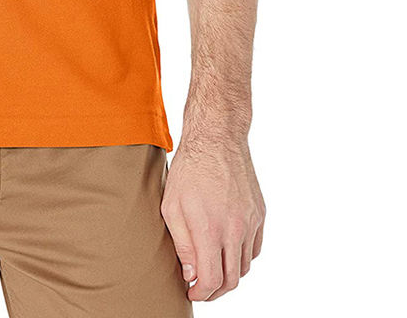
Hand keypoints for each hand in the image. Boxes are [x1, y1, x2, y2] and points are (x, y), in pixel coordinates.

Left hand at [161, 136, 264, 301]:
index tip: (191, 292)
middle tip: (200, 287)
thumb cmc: (188, 170)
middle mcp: (235, 231)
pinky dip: (241, 257)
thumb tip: (190, 274)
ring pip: (244, 266)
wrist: (217, 140)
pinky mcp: (260, 215)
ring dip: (228, 274)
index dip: (201, 293)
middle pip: (231, 279)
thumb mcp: (172, 206)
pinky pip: (254, 248)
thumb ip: (182, 243)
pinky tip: (227, 250)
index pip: (211, 280)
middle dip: (215, 290)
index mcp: (211, 231)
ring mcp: (251, 223)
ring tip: (211, 268)